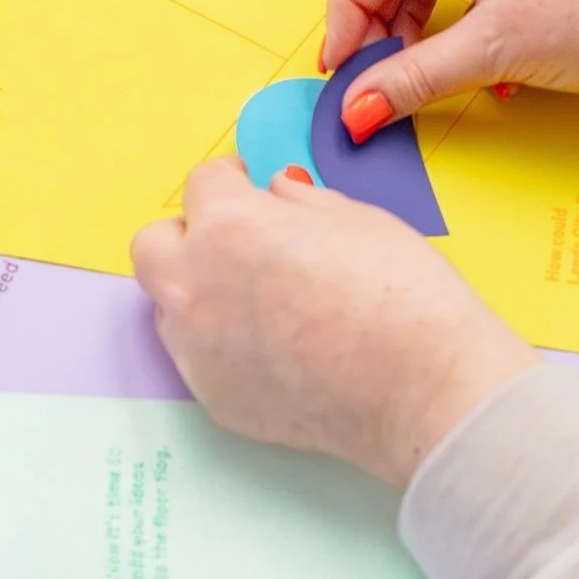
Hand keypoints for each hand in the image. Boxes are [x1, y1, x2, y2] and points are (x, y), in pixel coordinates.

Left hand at [130, 159, 538, 487]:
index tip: (249, 187)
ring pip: (170, 305)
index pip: (204, 184)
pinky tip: (278, 348)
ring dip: (201, 292)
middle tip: (239, 241)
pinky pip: (199, 356)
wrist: (423, 388)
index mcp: (229, 226)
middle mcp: (195, 286)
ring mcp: (197, 349)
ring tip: (262, 302)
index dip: (233, 181)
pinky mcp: (213, 398)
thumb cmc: (403, 295)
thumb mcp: (356, 217)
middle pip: (155, 245)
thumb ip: (298, 202)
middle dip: (191, 235)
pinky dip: (223, 344)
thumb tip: (276, 194)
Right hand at [321, 0, 578, 139]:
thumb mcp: (497, 51)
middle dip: (381, 24)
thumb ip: (414, 79)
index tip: (338, 64)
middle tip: (368, 79)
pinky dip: (456, 34)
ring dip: (417, 34)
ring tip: (414, 80)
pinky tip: (471, 72)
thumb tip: (355, 112)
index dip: (349, 9)